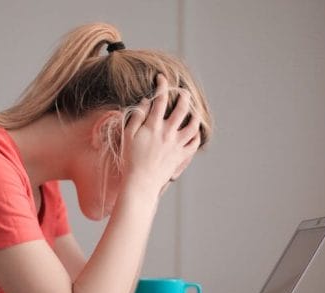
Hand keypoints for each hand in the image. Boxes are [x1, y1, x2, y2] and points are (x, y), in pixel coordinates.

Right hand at [122, 74, 201, 197]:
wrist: (141, 182)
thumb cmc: (130, 159)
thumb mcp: (127, 135)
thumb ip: (137, 117)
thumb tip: (146, 102)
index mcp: (153, 126)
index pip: (160, 99)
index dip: (162, 85)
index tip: (162, 78)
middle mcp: (168, 132)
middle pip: (182, 108)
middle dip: (184, 96)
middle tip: (183, 91)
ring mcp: (177, 144)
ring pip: (193, 124)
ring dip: (195, 114)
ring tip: (193, 109)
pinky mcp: (181, 156)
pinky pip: (194, 143)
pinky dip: (196, 134)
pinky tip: (194, 130)